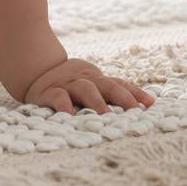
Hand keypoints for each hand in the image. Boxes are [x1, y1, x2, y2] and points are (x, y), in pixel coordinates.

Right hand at [24, 58, 154, 114]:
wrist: (34, 69)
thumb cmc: (68, 84)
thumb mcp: (89, 85)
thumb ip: (106, 95)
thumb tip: (137, 106)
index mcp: (97, 80)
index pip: (120, 84)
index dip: (135, 93)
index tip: (151, 103)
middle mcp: (85, 80)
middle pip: (108, 85)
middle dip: (123, 98)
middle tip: (135, 111)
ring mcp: (67, 84)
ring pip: (85, 88)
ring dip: (97, 102)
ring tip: (106, 116)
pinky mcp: (48, 92)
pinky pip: (57, 97)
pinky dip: (64, 105)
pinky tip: (69, 116)